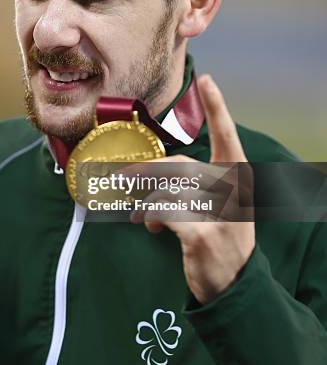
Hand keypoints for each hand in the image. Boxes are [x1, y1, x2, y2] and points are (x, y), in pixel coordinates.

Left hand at [130, 74, 254, 304]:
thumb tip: (147, 176)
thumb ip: (190, 185)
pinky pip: (162, 212)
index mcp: (239, 178)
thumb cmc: (221, 235)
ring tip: (142, 215)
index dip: (217, 108)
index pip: (228, 136)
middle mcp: (233, 192)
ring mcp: (219, 214)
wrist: (235, 283)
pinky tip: (151, 227)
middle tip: (125, 180)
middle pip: (180, 167)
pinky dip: (150, 217)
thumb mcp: (216, 205)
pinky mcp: (202, 235)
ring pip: (166, 190)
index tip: (207, 81)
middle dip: (147, 175)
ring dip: (146, 202)